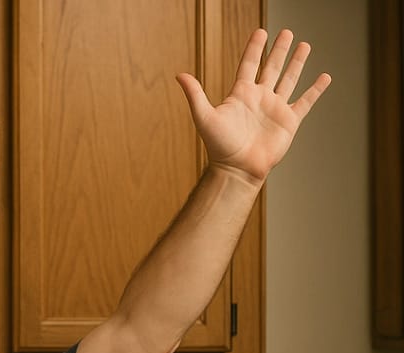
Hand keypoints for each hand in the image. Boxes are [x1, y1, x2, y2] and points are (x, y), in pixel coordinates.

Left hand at [176, 28, 330, 183]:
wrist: (237, 169)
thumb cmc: (219, 146)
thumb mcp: (204, 117)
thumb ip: (195, 95)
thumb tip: (179, 75)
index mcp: (241, 94)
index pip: (249, 64)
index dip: (254, 48)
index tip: (260, 31)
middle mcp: (259, 98)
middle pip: (271, 67)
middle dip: (279, 50)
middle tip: (286, 32)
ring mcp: (275, 108)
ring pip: (289, 79)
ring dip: (297, 63)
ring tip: (304, 45)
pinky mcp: (289, 121)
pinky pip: (306, 102)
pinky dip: (316, 90)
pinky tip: (324, 77)